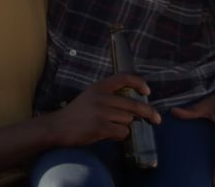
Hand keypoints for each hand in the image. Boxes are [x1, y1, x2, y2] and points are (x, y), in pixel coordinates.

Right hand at [47, 73, 161, 145]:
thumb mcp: (90, 96)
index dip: (139, 82)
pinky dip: (121, 135)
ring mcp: (101, 112)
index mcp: (99, 87)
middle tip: (157, 119)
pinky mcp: (100, 127)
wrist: (57, 127)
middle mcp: (101, 97)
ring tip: (113, 128)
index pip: (124, 77)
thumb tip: (132, 105)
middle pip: (133, 103)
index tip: (147, 91)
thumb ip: (107, 96)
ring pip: (128, 120)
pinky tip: (110, 135)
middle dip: (148, 112)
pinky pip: (122, 132)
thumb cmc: (75, 114)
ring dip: (126, 126)